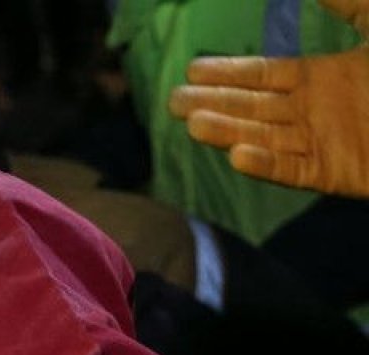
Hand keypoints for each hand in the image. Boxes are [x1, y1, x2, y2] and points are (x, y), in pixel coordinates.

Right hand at [168, 0, 368, 197]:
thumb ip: (346, 2)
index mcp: (326, 78)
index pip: (265, 76)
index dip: (228, 73)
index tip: (191, 70)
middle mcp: (319, 112)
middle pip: (255, 109)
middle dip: (214, 104)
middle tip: (171, 102)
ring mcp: (327, 144)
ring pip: (265, 138)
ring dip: (228, 132)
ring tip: (192, 124)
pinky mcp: (339, 174)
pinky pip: (296, 170)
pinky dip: (267, 165)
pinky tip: (237, 155)